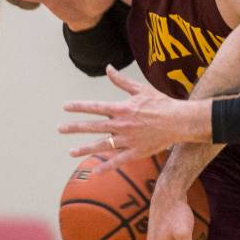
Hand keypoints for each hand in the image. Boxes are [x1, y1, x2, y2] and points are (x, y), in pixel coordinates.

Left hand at [60, 65, 208, 171]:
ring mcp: (127, 140)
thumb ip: (121, 81)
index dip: (78, 107)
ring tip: (70, 151)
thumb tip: (108, 68)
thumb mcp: (140, 89)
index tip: (65, 107)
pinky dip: (106, 167)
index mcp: (121, 109)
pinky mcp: (135, 152)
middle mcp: (121, 125)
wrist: (179, 121)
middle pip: (93, 127)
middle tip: (60, 129)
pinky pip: (117, 161)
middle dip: (74, 128)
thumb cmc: (161, 103)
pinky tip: (94, 171)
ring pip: (101, 146)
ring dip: (84, 148)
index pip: (95, 107)